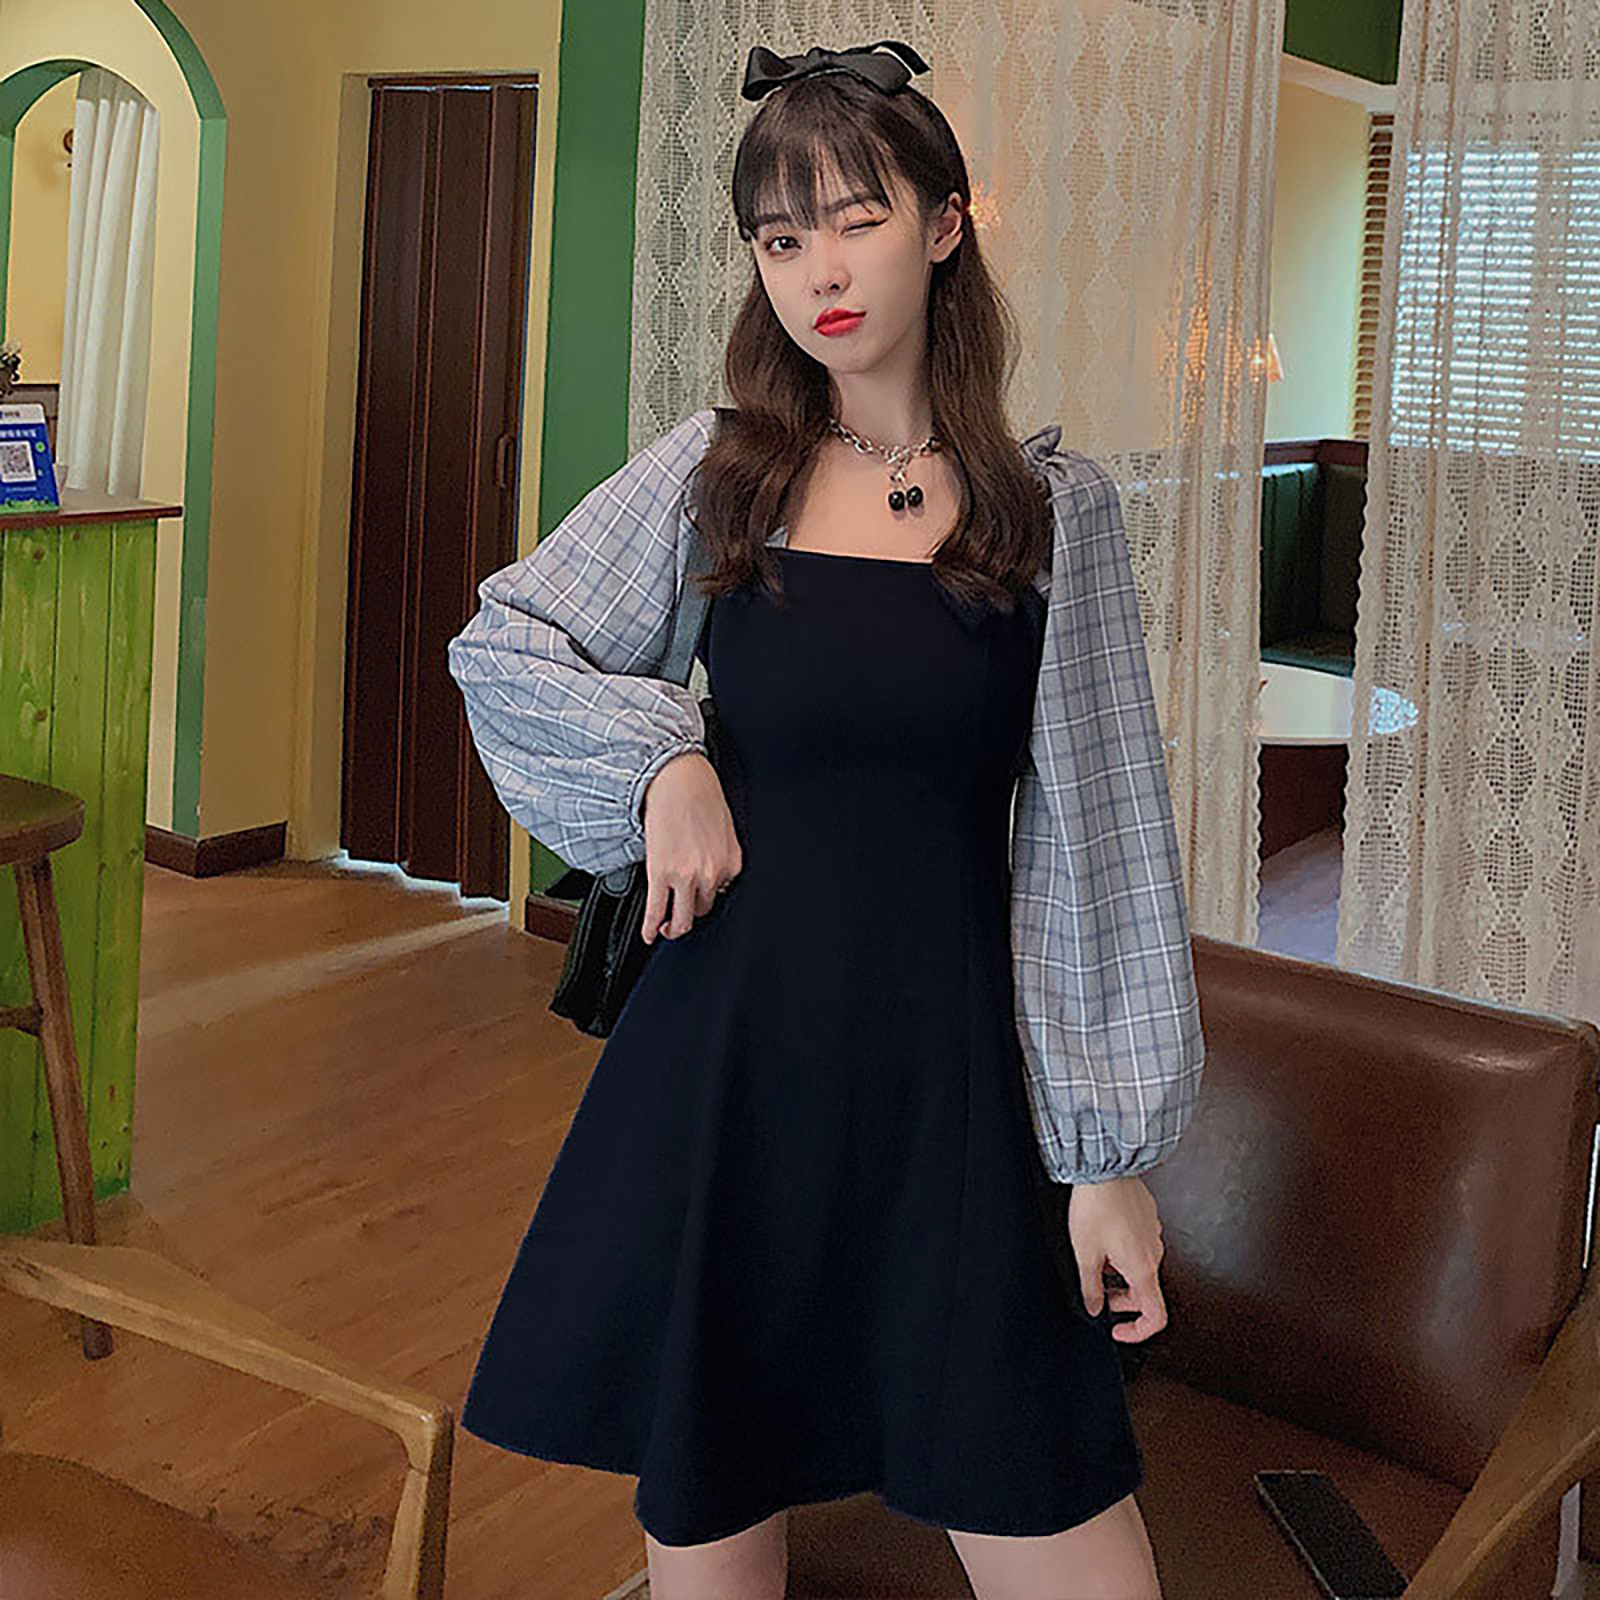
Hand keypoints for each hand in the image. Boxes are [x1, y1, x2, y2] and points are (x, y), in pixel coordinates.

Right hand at [639, 751, 741, 943]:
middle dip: (690, 915)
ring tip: (664, 929)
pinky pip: (656, 912)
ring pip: (681, 920)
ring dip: (671, 928)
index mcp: (731, 863)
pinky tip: (648, 934)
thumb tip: (710, 870)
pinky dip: (650, 928)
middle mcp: (713, 875)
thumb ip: (720, 854)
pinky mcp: (662, 874)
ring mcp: (687, 877)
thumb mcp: (724, 829)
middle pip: (702, 911)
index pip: (721, 894)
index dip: (705, 895)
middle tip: (679, 920)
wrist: (678, 779)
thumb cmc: (701, 794)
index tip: (696, 899)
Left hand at [1068, 1175, 1166, 1342]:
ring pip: (1140, 1268)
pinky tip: (1103, 1237)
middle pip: (1145, 1293)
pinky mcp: (1148, 1219)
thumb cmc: (1096, 1206)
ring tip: (1095, 1257)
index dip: (1138, 1332)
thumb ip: (1090, 1287)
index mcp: (1142, 1268)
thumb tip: (1094, 1307)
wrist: (1105, 1168)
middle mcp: (1154, 1253)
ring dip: (1120, 1273)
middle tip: (1097, 1290)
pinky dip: (1123, 1253)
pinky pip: (1140, 1246)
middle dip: (1121, 1299)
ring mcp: (1153, 1235)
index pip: (1156, 1316)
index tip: (1118, 1330)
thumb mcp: (1084, 1253)